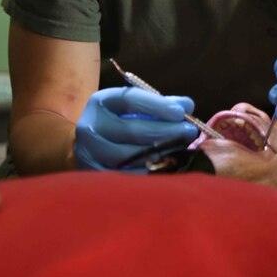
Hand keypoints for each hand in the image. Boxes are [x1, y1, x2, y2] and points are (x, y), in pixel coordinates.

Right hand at [74, 87, 196, 170]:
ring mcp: (91, 153)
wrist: (87, 148)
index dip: (156, 105)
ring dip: (161, 152)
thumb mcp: (133, 108)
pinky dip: (149, 171)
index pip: (129, 99)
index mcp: (101, 102)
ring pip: (130, 155)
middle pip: (131, 129)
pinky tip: (166, 167)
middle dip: (166, 131)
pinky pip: (127, 176)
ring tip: (181, 149)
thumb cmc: (118, 123)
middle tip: (190, 131)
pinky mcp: (96, 175)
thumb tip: (187, 105)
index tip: (180, 112)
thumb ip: (159, 104)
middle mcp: (91, 125)